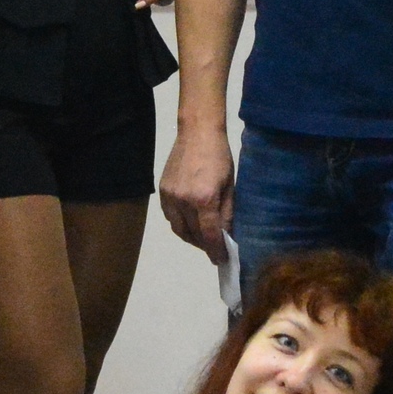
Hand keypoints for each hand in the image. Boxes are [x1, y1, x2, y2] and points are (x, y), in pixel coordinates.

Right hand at [158, 121, 234, 262]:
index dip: (216, 251)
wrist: (197, 132)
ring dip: (191, 238)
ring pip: (178, 229)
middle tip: (214, 249)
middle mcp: (184, 201)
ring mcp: (170, 197)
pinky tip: (190, 222)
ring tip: (202, 239)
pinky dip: (180, 225)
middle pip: (193, 235)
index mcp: (204, 199)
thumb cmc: (220, 157)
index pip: (209, 235)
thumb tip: (227, 236)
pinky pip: (170, 217)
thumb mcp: (230, 186)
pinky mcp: (162, 191)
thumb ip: (227, 213)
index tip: (221, 261)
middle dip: (205, 245)